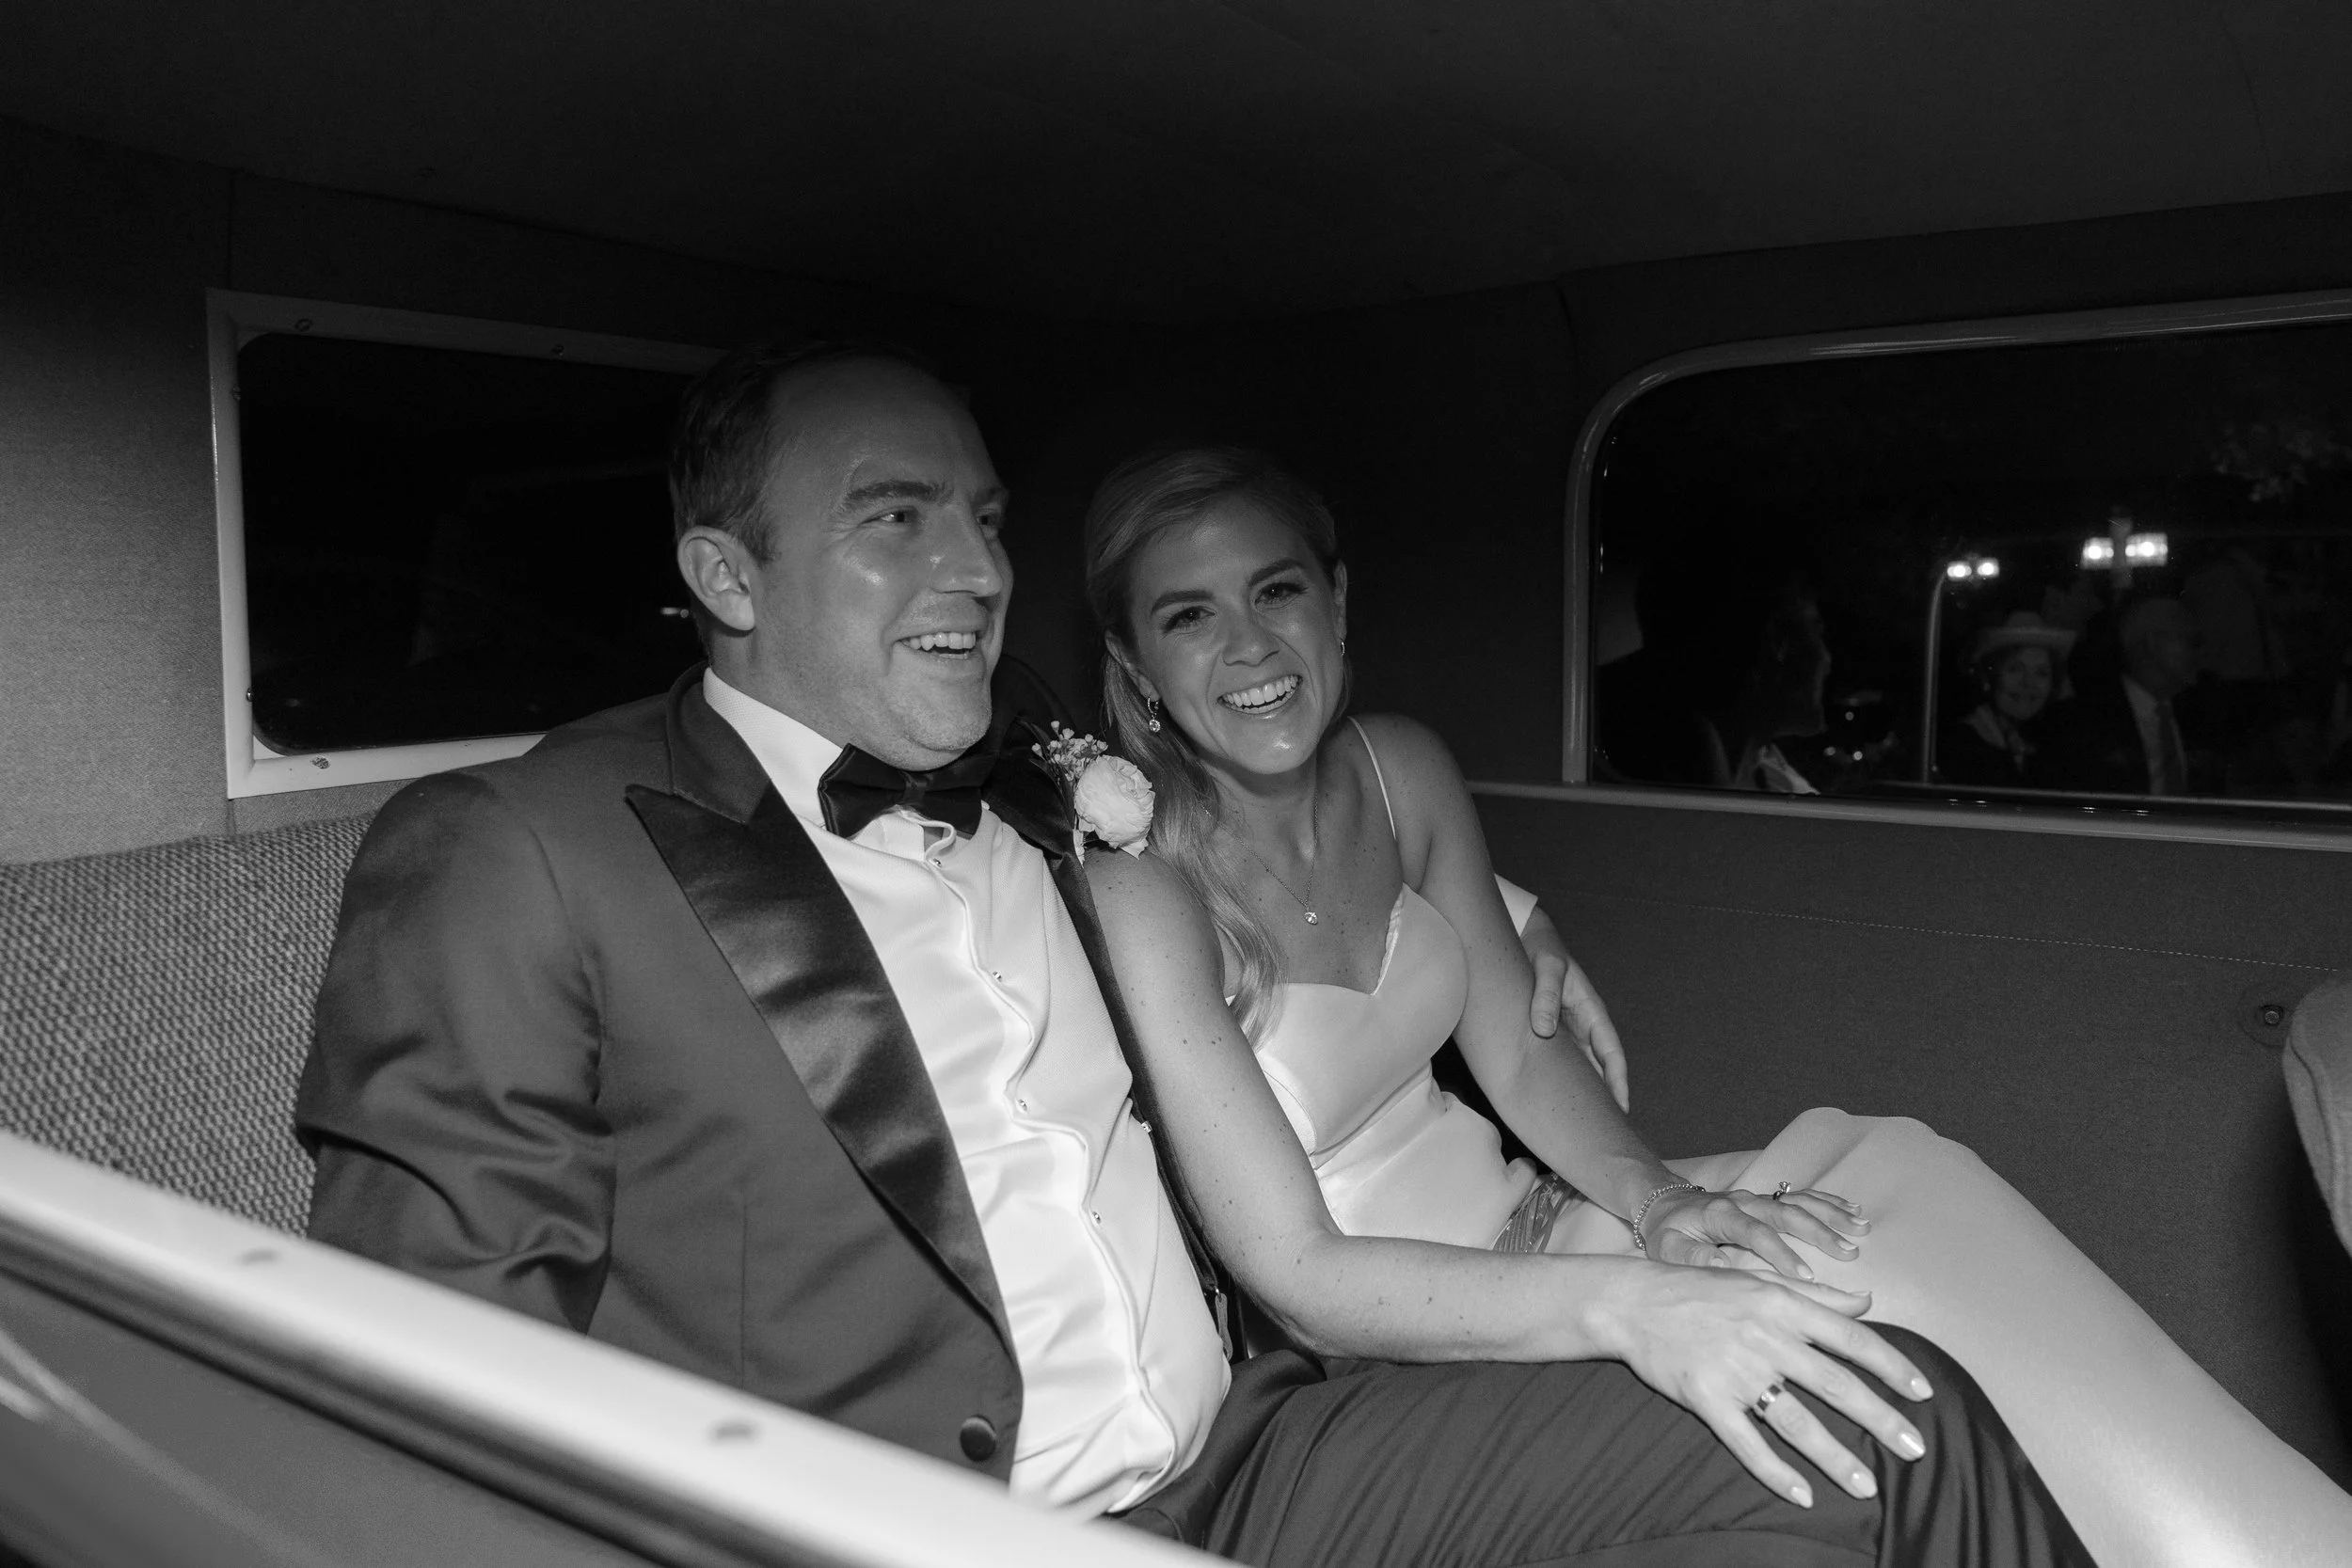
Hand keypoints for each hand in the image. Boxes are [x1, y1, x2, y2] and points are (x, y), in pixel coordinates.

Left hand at [1519, 905, 1628, 1111]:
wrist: (1524, 936)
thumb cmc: (1541, 949)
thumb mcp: (1547, 967)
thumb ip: (1546, 996)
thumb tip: (1544, 1030)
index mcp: (1592, 1012)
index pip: (1612, 1055)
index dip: (1618, 1084)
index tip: (1621, 1111)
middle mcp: (1583, 1025)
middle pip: (1599, 1069)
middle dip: (1604, 1098)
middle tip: (1605, 1131)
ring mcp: (1566, 1030)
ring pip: (1579, 1069)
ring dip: (1582, 1093)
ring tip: (1581, 1125)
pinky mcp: (1547, 1029)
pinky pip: (1557, 1060)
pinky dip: (1559, 1080)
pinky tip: (1551, 1099)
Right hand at [1595, 1264, 1931, 1506]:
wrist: (1631, 1301)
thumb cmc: (1699, 1290)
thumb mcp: (1759, 1279)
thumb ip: (1817, 1295)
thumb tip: (1867, 1302)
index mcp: (1782, 1305)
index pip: (1850, 1338)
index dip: (1891, 1365)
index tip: (1923, 1392)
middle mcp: (1765, 1337)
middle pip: (1835, 1385)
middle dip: (1880, 1420)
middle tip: (1915, 1450)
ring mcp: (1734, 1370)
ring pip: (1796, 1421)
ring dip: (1835, 1457)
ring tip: (1867, 1486)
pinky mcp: (1705, 1398)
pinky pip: (1746, 1443)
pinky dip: (1774, 1472)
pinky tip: (1802, 1495)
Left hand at [1644, 1187, 1867, 1280]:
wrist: (1663, 1204)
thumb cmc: (1668, 1233)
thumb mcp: (1667, 1249)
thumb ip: (1693, 1259)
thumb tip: (1722, 1269)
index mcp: (1719, 1214)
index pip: (1754, 1233)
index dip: (1780, 1253)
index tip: (1805, 1277)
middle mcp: (1743, 1201)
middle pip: (1785, 1213)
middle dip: (1819, 1231)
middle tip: (1848, 1252)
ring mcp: (1757, 1198)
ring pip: (1799, 1201)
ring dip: (1832, 1214)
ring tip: (1862, 1227)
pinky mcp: (1766, 1199)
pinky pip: (1802, 1196)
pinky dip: (1829, 1201)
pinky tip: (1855, 1209)